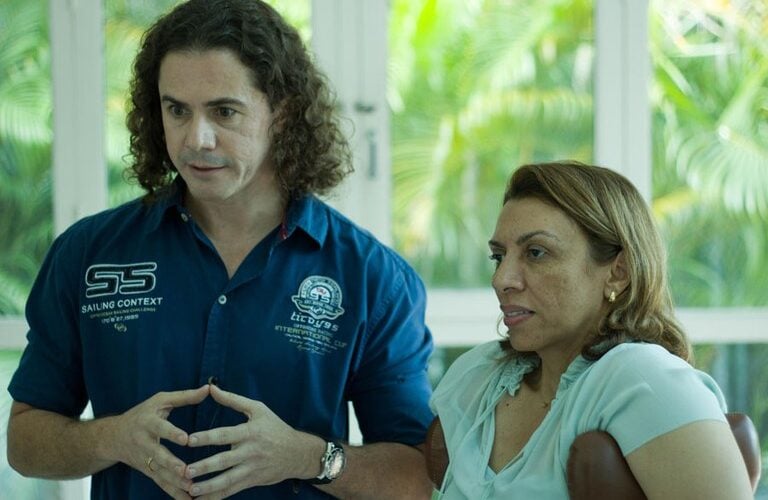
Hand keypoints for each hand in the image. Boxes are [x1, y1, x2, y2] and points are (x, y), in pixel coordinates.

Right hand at [112, 385, 209, 499]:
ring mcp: (145, 460)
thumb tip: (208, 388)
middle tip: (187, 471)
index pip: (161, 428)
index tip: (186, 439)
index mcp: (148, 422)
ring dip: (175, 482)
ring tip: (191, 489)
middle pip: (158, 455)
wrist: (113, 437)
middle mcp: (144, 443)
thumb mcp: (161, 401)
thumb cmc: (143, 414)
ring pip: (160, 473)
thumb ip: (185, 396)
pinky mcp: (148, 472)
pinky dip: (174, 493)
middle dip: (172, 464)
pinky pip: (161, 484)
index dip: (172, 433)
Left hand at [184, 384, 323, 498]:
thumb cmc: (275, 427)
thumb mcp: (258, 409)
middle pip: (224, 460)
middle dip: (204, 466)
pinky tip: (203, 499)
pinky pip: (233, 490)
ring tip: (191, 489)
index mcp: (250, 432)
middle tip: (186, 471)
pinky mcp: (253, 481)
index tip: (189, 440)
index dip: (206, 438)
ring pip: (228, 480)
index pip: (225, 435)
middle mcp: (251, 451)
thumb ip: (233, 399)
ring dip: (209, 486)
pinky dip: (218, 496)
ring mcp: (252, 468)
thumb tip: (211, 388)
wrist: (298, 453)